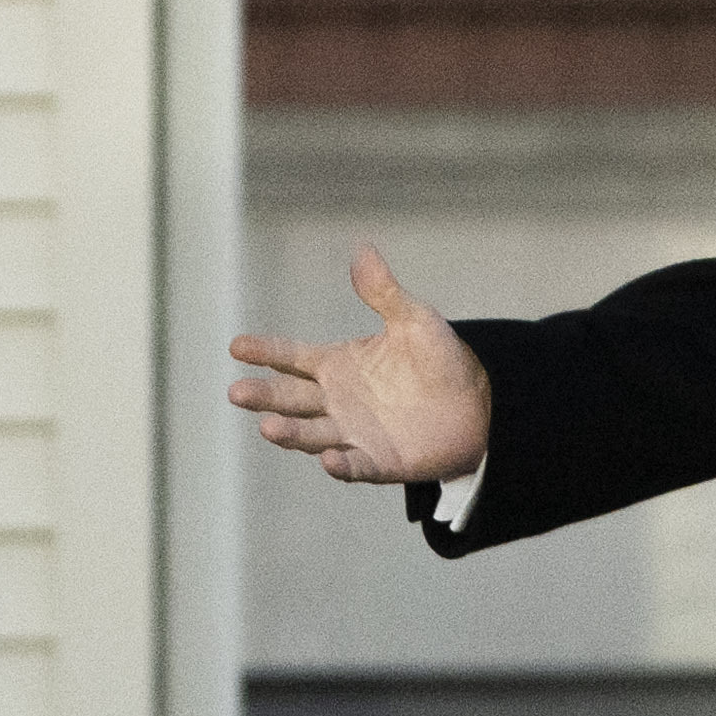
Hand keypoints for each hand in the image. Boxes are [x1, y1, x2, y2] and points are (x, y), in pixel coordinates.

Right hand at [224, 247, 495, 488]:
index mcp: (337, 365)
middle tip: (237, 393)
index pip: (291, 358)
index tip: (237, 346)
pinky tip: (329, 460)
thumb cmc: (440, 360)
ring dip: (290, 433)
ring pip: (312, 434)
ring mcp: (354, 433)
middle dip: (264, 396)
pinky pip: (355, 465)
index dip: (265, 352)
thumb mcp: (414, 319)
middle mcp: (336, 401)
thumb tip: (363, 250)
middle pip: (290, 398)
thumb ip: (384, 292)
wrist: (479, 403)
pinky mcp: (379, 462)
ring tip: (268, 427)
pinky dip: (341, 465)